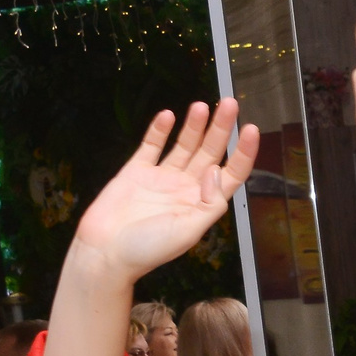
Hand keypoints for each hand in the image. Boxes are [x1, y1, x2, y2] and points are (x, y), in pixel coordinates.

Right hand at [69, 102, 260, 285]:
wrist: (105, 252)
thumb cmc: (147, 249)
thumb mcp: (190, 231)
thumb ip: (210, 202)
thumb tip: (217, 170)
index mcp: (201, 204)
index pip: (231, 174)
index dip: (242, 152)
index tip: (250, 130)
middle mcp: (184, 188)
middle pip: (210, 152)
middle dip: (221, 128)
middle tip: (230, 104)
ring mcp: (161, 178)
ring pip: (184, 145)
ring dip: (194, 125)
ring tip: (203, 105)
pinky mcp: (136, 171)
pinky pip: (151, 146)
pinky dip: (159, 130)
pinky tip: (168, 115)